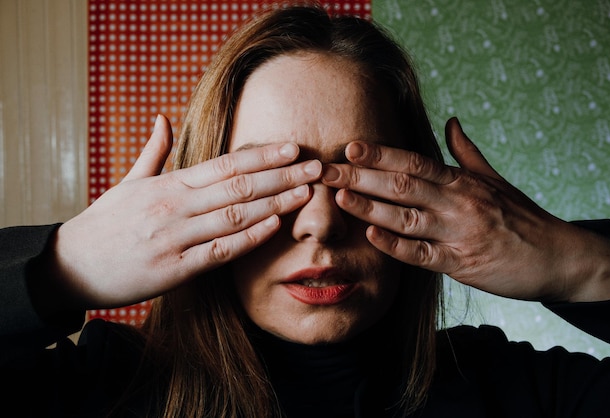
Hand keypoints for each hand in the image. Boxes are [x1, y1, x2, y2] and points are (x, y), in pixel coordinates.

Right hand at [41, 115, 320, 310]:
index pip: (225, 164)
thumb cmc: (104, 223)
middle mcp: (174, 206)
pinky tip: (274, 226)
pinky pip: (218, 252)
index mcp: (167, 184)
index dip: (262, 155)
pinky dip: (248, 239)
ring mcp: (174, 238)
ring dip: (275, 203)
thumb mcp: (127, 182)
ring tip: (307, 193)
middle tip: (317, 167)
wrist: (69, 266)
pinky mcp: (173, 270)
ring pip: (234, 216)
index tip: (293, 148)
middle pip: (238, 186)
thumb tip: (163, 117)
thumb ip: (152, 152)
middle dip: (282, 176)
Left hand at [322, 117, 609, 301]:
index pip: (414, 162)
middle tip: (327, 170)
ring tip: (339, 198)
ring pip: (407, 217)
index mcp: (462, 181)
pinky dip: (396, 245)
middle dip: (361, 177)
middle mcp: (458, 202)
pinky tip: (371, 236)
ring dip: (371, 207)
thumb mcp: (495, 179)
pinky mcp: (461, 263)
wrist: (559, 257)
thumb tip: (451, 122)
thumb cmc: (522, 217)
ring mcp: (458, 233)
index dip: (381, 154)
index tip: (350, 147)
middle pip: (402, 185)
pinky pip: (422, 254)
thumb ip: (467, 153)